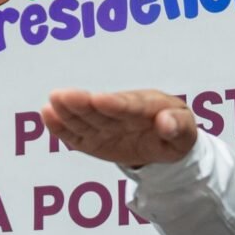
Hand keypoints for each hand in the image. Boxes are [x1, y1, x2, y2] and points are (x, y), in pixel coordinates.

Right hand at [41, 88, 196, 166]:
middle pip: (99, 110)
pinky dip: (62, 128)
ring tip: (52, 103)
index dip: (112, 104)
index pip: (126, 106)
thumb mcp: (187, 132)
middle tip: (61, 95)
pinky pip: (76, 134)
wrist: (163, 139)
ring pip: (84, 120)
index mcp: (144, 107)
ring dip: (67, 112)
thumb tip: (166, 124)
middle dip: (81, 104)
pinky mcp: (92, 139)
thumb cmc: (176, 130)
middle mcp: (119, 112)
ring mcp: (104, 125)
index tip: (97, 99)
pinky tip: (48, 115)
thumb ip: (179, 126)